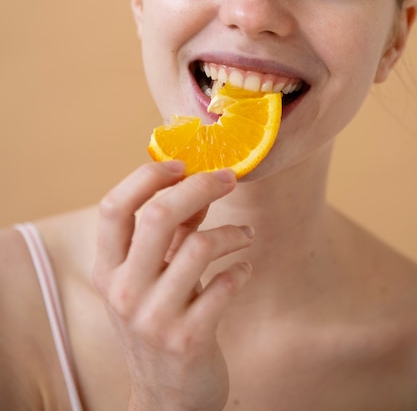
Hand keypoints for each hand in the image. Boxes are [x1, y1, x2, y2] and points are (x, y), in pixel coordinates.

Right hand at [93, 161, 253, 410]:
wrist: (166, 397)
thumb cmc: (158, 322)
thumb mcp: (150, 277)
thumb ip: (168, 234)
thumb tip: (197, 185)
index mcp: (107, 269)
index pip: (113, 206)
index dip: (147, 177)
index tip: (181, 164)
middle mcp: (124, 291)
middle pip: (158, 215)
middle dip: (200, 187)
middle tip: (228, 178)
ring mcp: (154, 318)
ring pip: (199, 247)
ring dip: (233, 232)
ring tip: (246, 235)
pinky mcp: (188, 339)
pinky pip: (224, 286)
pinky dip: (241, 270)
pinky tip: (244, 270)